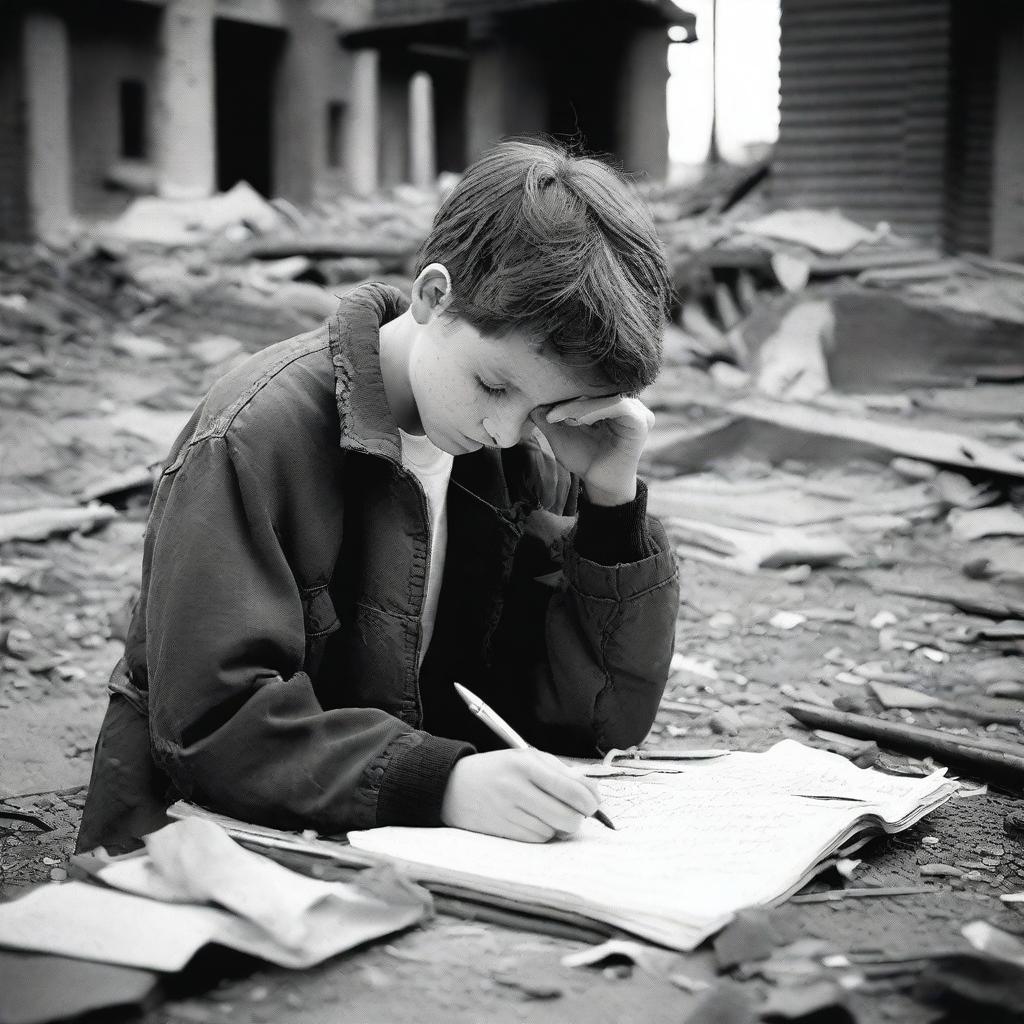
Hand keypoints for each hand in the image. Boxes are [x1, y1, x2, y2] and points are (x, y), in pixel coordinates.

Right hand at [440, 749, 601, 841]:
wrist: (453, 785)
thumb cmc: (499, 770)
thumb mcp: (527, 758)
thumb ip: (561, 772)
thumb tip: (593, 795)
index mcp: (527, 764)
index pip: (573, 790)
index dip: (591, 801)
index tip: (593, 803)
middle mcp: (516, 788)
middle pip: (568, 817)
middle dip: (577, 817)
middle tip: (573, 811)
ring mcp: (507, 812)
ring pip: (554, 832)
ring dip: (557, 826)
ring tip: (545, 811)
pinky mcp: (501, 832)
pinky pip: (537, 840)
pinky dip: (541, 834)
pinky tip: (531, 820)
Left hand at [530, 396, 654, 505]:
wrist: (602, 485)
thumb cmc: (584, 459)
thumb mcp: (561, 436)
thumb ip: (548, 419)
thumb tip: (534, 403)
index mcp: (610, 401)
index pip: (587, 388)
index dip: (564, 395)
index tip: (545, 411)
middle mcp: (626, 402)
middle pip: (597, 389)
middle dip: (571, 400)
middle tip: (551, 414)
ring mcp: (637, 410)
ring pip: (605, 396)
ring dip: (580, 406)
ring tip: (564, 419)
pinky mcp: (641, 420)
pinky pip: (618, 406)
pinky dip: (595, 411)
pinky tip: (580, 422)